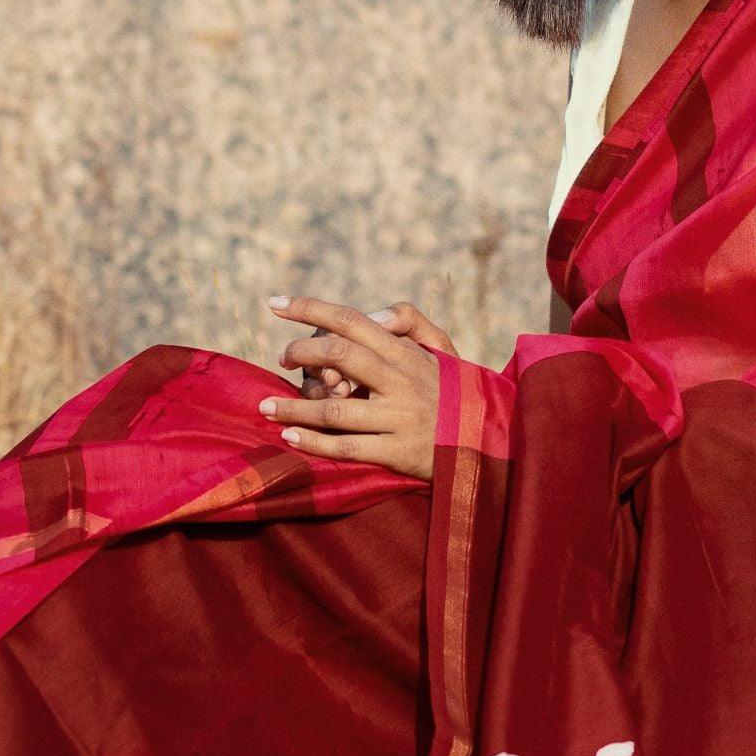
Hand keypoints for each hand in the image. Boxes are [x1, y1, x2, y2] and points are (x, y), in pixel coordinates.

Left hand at [260, 296, 453, 479]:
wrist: (490, 442)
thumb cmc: (456, 392)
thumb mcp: (442, 349)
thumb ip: (410, 321)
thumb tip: (374, 314)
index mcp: (406, 352)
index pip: (351, 320)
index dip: (309, 308)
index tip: (274, 303)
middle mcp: (401, 380)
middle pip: (339, 355)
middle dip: (300, 353)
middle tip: (281, 359)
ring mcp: (399, 417)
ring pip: (335, 408)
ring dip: (294, 406)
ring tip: (265, 407)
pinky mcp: (398, 452)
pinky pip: (347, 446)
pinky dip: (314, 441)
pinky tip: (290, 435)